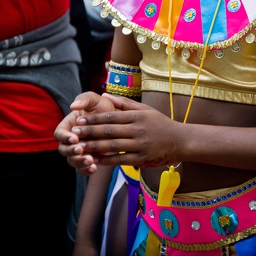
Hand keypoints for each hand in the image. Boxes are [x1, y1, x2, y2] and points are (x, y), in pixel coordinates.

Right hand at [54, 91, 115, 174]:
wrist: (119, 120)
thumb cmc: (103, 107)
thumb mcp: (95, 99)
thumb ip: (84, 99)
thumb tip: (73, 106)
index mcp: (69, 125)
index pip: (59, 133)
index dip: (64, 137)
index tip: (74, 138)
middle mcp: (72, 140)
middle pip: (63, 149)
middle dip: (71, 151)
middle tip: (81, 150)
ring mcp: (80, 150)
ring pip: (72, 161)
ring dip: (79, 162)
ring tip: (90, 161)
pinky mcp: (89, 159)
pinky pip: (83, 169)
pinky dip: (86, 170)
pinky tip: (94, 167)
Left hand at [64, 93, 182, 170]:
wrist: (180, 141)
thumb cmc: (161, 123)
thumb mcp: (145, 109)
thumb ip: (125, 103)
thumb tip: (105, 95)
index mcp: (136, 116)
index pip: (111, 116)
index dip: (94, 119)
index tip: (79, 120)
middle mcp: (137, 130)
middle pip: (109, 131)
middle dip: (89, 132)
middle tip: (74, 133)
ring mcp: (139, 145)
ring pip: (112, 146)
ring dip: (94, 147)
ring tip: (79, 148)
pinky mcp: (141, 159)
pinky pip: (120, 160)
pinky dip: (106, 161)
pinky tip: (95, 160)